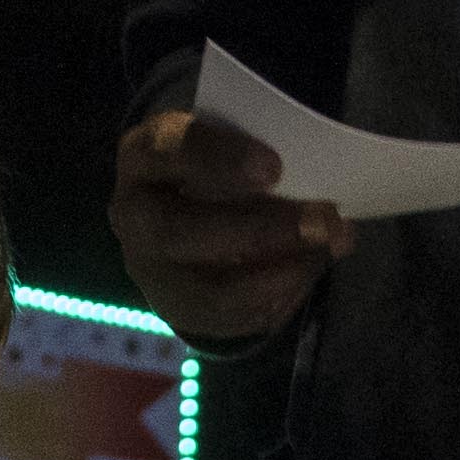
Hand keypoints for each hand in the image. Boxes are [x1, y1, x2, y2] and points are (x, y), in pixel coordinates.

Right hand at [111, 107, 344, 347]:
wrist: (180, 204)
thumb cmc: (213, 159)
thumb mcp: (226, 139)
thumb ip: (258, 154)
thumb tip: (322, 192)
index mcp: (142, 157)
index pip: (170, 152)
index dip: (220, 160)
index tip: (275, 167)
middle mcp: (133, 216)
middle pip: (181, 233)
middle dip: (259, 231)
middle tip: (322, 222)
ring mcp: (150, 271)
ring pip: (208, 291)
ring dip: (279, 276)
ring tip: (326, 252)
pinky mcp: (175, 309)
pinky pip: (227, 320)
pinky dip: (277, 301)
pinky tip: (307, 275)